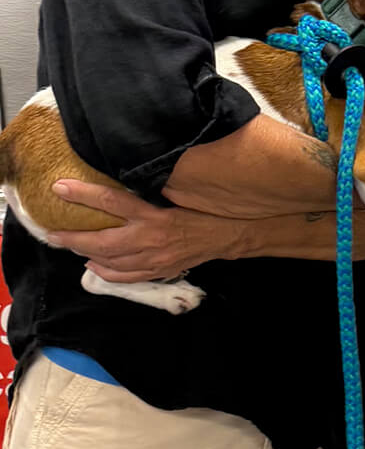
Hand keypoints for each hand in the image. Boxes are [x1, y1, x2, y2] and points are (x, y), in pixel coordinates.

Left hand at [47, 180, 241, 280]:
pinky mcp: (158, 271)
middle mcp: (150, 239)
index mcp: (155, 214)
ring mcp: (153, 259)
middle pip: (101, 241)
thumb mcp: (180, 191)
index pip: (112, 201)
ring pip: (108, 261)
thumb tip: (124, 172)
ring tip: (69, 245)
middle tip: (51, 232)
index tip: (59, 188)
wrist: (229, 234)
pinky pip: (124, 275)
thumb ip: (152, 186)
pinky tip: (94, 264)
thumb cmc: (205, 208)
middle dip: (72, 237)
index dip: (83, 194)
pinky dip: (105, 271)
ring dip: (85, 254)